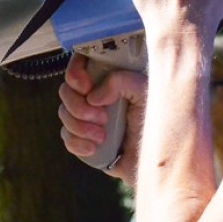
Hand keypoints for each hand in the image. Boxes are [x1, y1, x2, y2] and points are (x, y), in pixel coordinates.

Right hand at [58, 52, 145, 182]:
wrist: (158, 158)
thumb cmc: (158, 122)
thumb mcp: (144, 91)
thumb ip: (120, 81)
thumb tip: (93, 97)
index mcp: (110, 78)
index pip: (80, 63)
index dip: (75, 73)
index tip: (86, 86)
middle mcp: (97, 95)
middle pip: (66, 90)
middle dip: (78, 106)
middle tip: (102, 117)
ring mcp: (89, 117)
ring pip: (64, 114)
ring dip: (79, 126)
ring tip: (102, 136)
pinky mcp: (85, 139)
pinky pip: (66, 137)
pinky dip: (76, 142)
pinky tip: (94, 148)